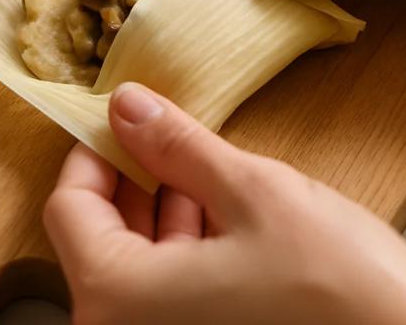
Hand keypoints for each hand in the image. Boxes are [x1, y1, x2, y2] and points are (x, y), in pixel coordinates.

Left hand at [44, 82, 405, 324]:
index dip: (94, 152)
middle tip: (169, 131)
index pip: (70, 207)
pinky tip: (224, 213)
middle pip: (100, 236)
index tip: (123, 116)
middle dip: (135, 177)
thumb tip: (125, 105)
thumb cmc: (336, 287)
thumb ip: (178, 146)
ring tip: (204, 166)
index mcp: (119, 300)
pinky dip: (186, 245)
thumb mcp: (252, 193)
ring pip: (137, 262)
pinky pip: (167, 291)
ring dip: (164, 207)